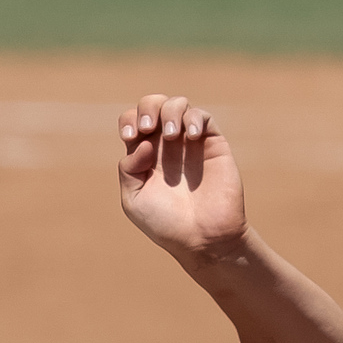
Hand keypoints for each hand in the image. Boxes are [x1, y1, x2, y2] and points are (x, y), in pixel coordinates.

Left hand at [118, 94, 247, 260]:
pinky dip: (194, 119)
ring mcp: (190, 144)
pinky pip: (203, 117)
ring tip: (170, 136)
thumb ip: (128, 169)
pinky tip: (190, 137)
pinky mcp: (213, 145)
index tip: (130, 138)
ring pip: (177, 104)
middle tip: (147, 128)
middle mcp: (167, 146)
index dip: (129, 120)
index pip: (132, 121)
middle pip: (153, 104)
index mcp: (145, 155)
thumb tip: (144, 142)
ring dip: (169, 112)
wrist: (203, 238)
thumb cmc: (167, 224)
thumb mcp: (134, 199)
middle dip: (148, 108)